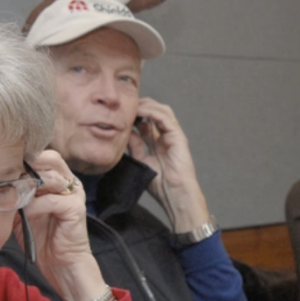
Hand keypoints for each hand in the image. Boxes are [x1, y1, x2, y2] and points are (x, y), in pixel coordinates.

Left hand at [18, 149, 108, 300]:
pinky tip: (26, 215)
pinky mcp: (76, 209)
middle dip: (28, 167)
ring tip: (15, 198)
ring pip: (51, 175)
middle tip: (9, 178)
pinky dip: (35, 206)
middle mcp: (69, 182)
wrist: (60, 264)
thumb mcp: (22, 210)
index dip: (24, 158)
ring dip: (29, 186)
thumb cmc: (41, 237)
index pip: (42, 155)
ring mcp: (75, 194)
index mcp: (58, 179)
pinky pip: (52, 200)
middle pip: (50, 158)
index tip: (2, 165)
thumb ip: (14, 193)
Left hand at [128, 98, 210, 232]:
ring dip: (146, 106)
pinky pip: (165, 118)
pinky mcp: (178, 136)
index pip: (147, 122)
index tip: (121, 113)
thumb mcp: (142, 161)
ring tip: (132, 106)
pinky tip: (141, 112)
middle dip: (141, 106)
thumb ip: (135, 146)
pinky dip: (152, 112)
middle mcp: (167, 136)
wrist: (174, 194)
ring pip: (161, 110)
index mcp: (158, 143)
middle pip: (155, 112)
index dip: (136, 115)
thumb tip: (126, 133)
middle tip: (126, 105)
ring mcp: (173, 135)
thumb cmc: (161, 184)